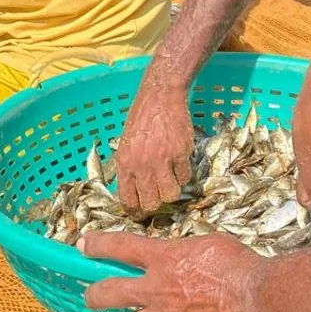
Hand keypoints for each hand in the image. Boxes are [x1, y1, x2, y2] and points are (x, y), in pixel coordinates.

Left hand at [83, 231, 274, 311]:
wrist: (261, 302)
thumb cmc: (243, 268)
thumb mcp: (211, 246)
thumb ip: (189, 254)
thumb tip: (186, 259)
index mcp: (164, 258)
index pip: (119, 247)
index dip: (98, 245)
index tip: (83, 245)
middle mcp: (156, 289)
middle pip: (109, 292)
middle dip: (95, 295)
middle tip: (91, 296)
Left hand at [115, 78, 194, 214]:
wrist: (159, 98)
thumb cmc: (140, 121)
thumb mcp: (125, 145)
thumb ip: (129, 169)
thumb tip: (134, 194)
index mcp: (125, 164)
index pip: (128, 200)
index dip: (135, 212)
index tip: (141, 214)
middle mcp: (143, 165)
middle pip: (151, 203)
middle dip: (155, 204)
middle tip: (159, 197)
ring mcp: (163, 160)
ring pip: (171, 195)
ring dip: (172, 191)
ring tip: (170, 179)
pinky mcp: (181, 154)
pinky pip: (185, 177)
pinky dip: (183, 174)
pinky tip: (179, 163)